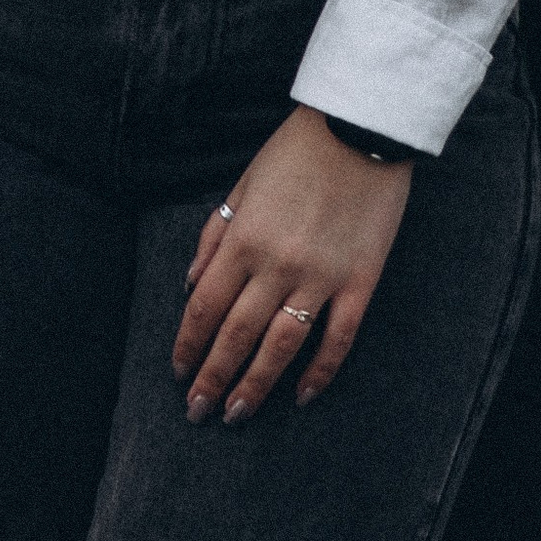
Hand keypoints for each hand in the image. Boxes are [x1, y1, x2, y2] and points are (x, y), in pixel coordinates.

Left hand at [173, 108, 413, 422]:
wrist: (360, 126)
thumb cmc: (297, 150)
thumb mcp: (243, 183)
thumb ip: (214, 236)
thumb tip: (190, 284)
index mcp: (244, 238)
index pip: (205, 306)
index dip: (189, 345)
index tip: (180, 373)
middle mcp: (277, 264)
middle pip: (236, 335)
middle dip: (213, 378)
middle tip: (199, 412)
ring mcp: (321, 276)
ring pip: (281, 346)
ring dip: (256, 385)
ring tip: (237, 414)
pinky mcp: (360, 281)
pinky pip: (338, 338)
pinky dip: (320, 371)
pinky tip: (303, 395)